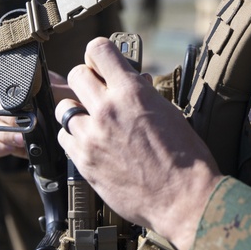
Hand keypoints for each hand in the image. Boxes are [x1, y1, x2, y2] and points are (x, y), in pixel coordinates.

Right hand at [0, 69, 74, 158]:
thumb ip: (52, 90)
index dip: (6, 94)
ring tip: (21, 140)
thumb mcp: (67, 98)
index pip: (2, 85)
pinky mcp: (6, 143)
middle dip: (7, 117)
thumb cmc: (74, 111)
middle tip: (24, 128)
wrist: (79, 135)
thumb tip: (35, 88)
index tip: (19, 104)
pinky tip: (8, 149)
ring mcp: (7, 124)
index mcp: (25, 89)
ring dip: (2, 133)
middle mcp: (12, 104)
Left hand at [55, 37, 220, 249]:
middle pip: (76, 74)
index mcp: (133, 92)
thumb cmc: (186, 159)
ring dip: (77, 111)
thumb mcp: (170, 112)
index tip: (100, 62)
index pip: (99, 50)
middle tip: (96, 92)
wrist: (184, 199)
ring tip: (93, 121)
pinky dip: (74, 138)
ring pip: (64, 108)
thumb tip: (133, 81)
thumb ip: (144, 94)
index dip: (99, 54)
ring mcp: (92, 136)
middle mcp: (108, 109)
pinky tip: (90, 143)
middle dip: (86, 80)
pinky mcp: (84, 161)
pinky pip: (64, 138)